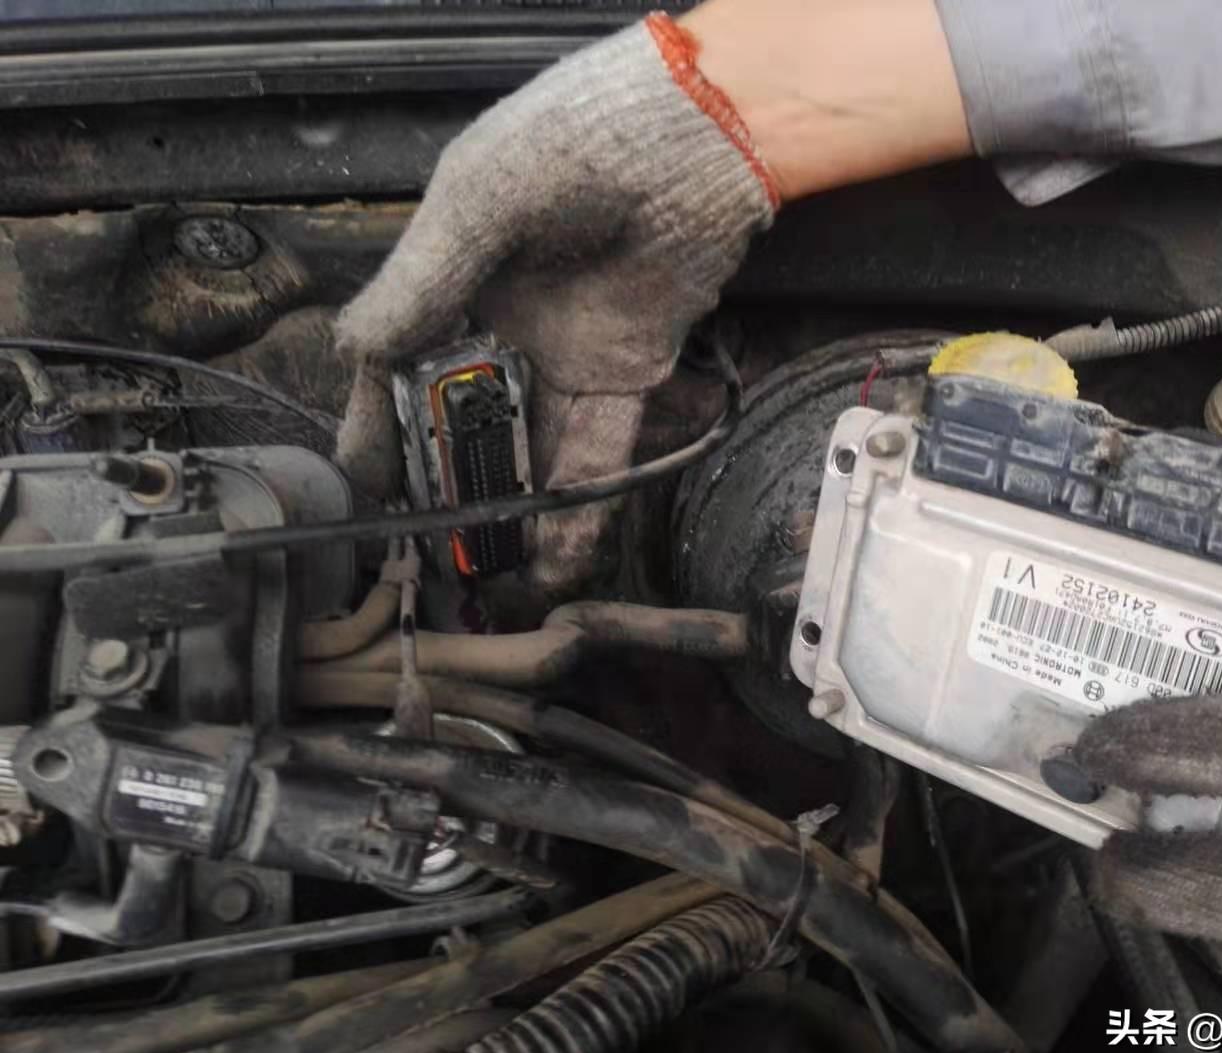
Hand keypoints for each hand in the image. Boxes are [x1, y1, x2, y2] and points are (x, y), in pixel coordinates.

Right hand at [333, 2, 969, 592]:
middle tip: (428, 547)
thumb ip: (420, 285)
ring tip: (493, 571)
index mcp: (451, 279)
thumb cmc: (575, 142)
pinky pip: (600, 448)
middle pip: (461, 420)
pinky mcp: (627, 372)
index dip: (377, 427)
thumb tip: (356, 354)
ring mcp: (565, 354)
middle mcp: (503, 324)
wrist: (692, 138)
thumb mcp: (475, 201)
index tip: (360, 484)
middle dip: (445, 484)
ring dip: (512, 509)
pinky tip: (560, 551)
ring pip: (529, 447)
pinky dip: (583, 501)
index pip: (396, 366)